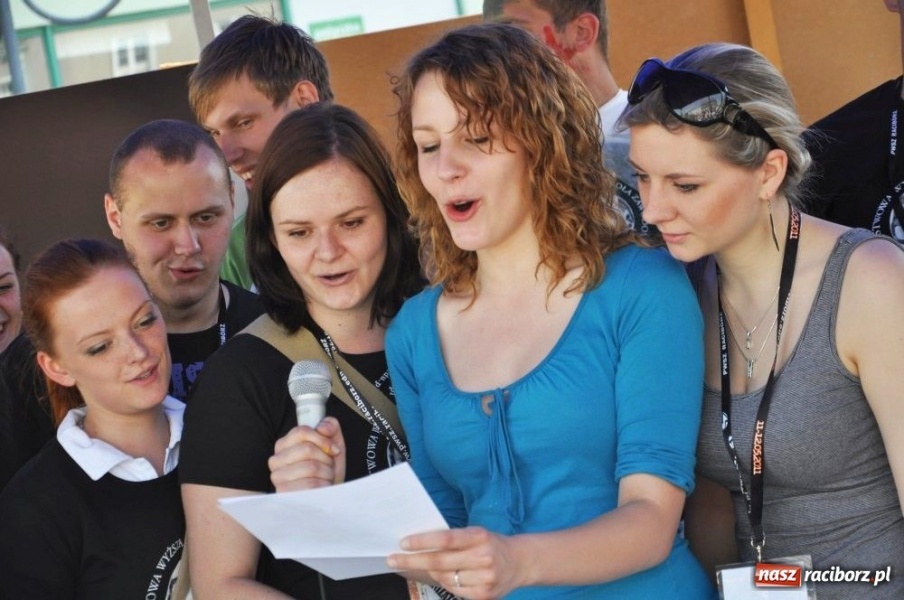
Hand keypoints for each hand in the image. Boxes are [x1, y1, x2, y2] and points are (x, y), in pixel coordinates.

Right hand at [268, 417, 345, 491]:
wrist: (328, 498)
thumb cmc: (327, 471)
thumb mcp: (333, 445)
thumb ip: (330, 428)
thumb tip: (323, 426)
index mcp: (284, 445)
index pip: (301, 431)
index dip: (323, 439)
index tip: (334, 449)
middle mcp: (276, 460)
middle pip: (307, 449)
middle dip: (326, 459)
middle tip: (328, 467)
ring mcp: (278, 478)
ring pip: (312, 467)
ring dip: (327, 473)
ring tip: (325, 478)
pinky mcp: (285, 495)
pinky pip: (313, 485)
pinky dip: (324, 486)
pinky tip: (322, 489)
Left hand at [387, 527, 523, 599]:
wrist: (520, 563)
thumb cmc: (491, 544)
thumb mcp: (475, 533)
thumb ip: (452, 539)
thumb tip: (418, 544)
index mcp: (479, 536)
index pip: (446, 539)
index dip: (423, 541)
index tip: (403, 543)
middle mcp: (483, 557)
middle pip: (440, 561)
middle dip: (413, 560)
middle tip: (393, 558)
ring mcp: (484, 578)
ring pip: (444, 578)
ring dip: (427, 572)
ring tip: (416, 565)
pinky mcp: (484, 595)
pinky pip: (453, 590)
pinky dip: (443, 582)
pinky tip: (440, 576)